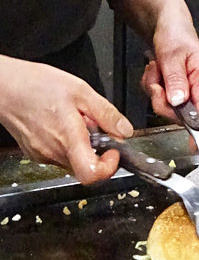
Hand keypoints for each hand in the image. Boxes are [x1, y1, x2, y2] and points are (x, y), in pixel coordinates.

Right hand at [0, 56, 133, 183]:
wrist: (1, 86)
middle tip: (93, 126)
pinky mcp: (35, 154)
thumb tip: (124, 131)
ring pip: (74, 160)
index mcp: (68, 138)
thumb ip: (106, 113)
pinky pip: (60, 155)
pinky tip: (62, 124)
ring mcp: (43, 155)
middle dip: (98, 149)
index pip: (91, 174)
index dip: (109, 168)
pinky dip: (68, 143)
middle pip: (87, 166)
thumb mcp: (80, 91)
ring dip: (83, 145)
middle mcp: (54, 153)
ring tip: (75, 121)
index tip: (113, 152)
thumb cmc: (35, 85)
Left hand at [141, 19, 198, 121]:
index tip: (192, 144)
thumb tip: (179, 102)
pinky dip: (154, 86)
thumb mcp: (171, 54)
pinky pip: (162, 99)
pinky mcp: (178, 90)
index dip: (196, 127)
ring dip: (156, 89)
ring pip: (168, 105)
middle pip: (181, 111)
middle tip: (157, 80)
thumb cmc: (175, 34)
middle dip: (162, 98)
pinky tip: (158, 73)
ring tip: (158, 70)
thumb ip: (175, 79)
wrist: (168, 25)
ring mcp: (188, 89)